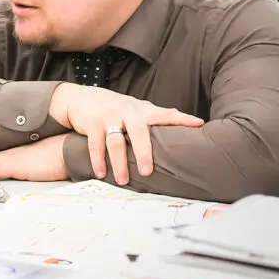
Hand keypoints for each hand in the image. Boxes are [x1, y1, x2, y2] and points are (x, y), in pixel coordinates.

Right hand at [48, 83, 203, 185]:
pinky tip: (101, 173)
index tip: (198, 124)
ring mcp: (109, 117)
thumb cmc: (113, 107)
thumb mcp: (135, 108)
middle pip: (139, 132)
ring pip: (115, 142)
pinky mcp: (92, 123)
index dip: (181, 119)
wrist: (80, 97)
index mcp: (142, 110)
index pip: (165, 114)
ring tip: (123, 181)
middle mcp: (127, 111)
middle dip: (144, 152)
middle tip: (147, 172)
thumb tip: (186, 119)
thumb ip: (155, 115)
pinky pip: (95, 144)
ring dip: (119, 163)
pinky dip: (98, 160)